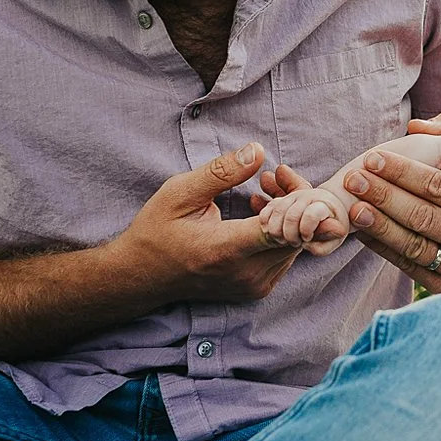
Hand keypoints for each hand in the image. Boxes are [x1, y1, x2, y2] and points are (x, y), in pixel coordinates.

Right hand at [106, 143, 301, 303]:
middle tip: (272, 176)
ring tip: (262, 191)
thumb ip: (221, 172)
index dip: (299, 202)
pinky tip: (259, 213)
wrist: (141, 275)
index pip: (285, 229)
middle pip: (297, 234)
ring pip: (296, 245)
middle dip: (295, 200)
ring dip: (289, 215)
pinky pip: (285, 256)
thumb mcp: (180, 193)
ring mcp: (253, 286)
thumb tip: (258, 151)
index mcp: (226, 249)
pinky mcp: (256, 290)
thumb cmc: (157, 231)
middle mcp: (246, 273)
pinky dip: (282, 232)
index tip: (286, 176)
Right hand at [256, 187, 352, 255]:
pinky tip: (269, 233)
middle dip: (290, 234)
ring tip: (284, 241)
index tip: (307, 239)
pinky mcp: (280, 200)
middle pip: (292, 215)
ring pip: (277, 211)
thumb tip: (306, 245)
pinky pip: (268, 209)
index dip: (307, 230)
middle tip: (295, 244)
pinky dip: (265, 222)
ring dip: (277, 231)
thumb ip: (324, 244)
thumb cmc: (333, 227)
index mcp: (323, 205)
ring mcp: (292, 197)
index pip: (311, 215)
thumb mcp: (335, 238)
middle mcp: (307, 197)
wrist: (328, 208)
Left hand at [343, 111, 440, 293]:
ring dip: (378, 224)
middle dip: (384, 196)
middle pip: (424, 217)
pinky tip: (363, 231)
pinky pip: (409, 266)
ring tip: (353, 207)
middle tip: (354, 180)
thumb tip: (414, 127)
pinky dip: (383, 247)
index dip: (404, 171)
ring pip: (413, 245)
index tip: (373, 158)